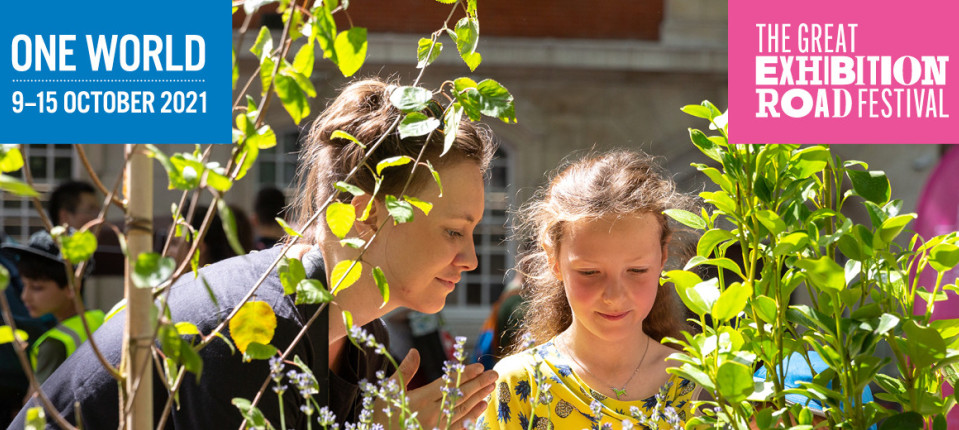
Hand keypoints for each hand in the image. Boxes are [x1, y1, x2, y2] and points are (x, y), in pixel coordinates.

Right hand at [374, 348, 497, 428]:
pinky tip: (482, 407)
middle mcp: (431, 414)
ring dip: (479, 397)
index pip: (448, 383)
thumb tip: (414, 351)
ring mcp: (436, 427)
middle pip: (460, 396)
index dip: (465, 374)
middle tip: (493, 374)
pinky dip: (472, 416)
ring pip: (463, 410)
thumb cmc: (381, 416)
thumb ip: (404, 372)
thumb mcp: (387, 391)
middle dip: (478, 384)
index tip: (479, 366)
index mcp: (419, 399)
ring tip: (491, 386)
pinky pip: (459, 426)